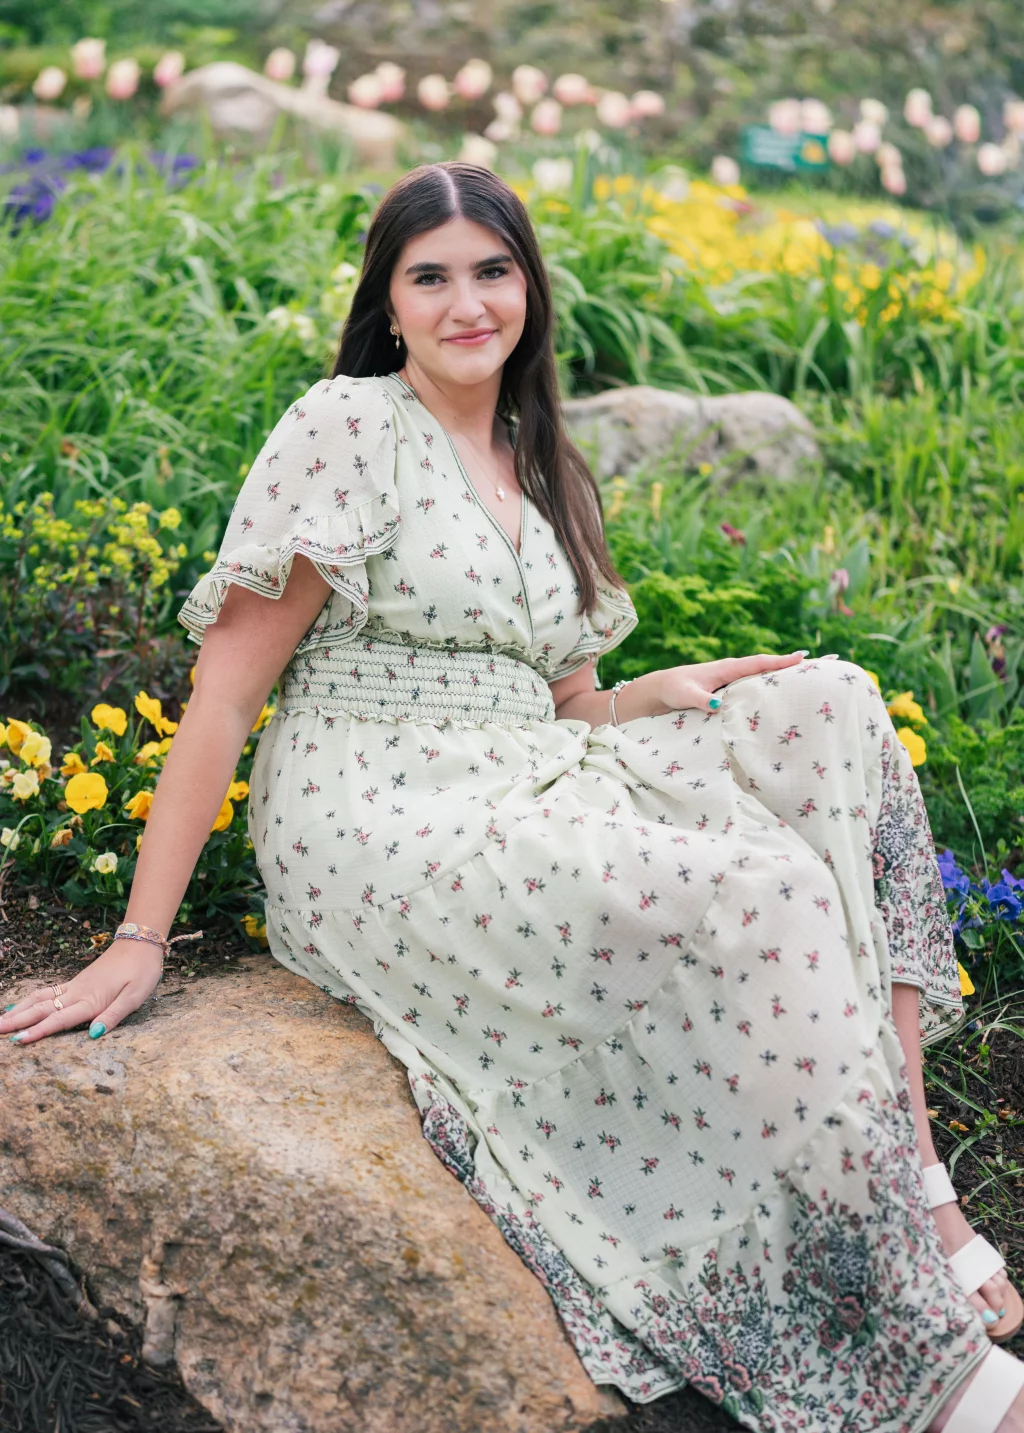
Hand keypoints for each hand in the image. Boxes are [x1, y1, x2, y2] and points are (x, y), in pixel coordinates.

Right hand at [1, 939, 163, 1045]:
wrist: (141, 942)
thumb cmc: (142, 971)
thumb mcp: (135, 996)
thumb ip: (114, 1015)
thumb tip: (93, 1034)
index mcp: (91, 1000)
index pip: (60, 1019)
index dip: (38, 1031)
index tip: (17, 1041)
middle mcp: (78, 993)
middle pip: (42, 1009)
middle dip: (18, 1021)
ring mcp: (75, 985)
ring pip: (41, 998)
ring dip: (20, 1010)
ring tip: (1, 1020)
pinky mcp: (77, 981)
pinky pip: (48, 991)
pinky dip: (30, 999)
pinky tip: (20, 1004)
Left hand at [649, 650, 813, 714]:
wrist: (660, 690)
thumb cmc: (672, 690)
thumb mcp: (685, 695)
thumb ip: (699, 699)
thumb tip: (716, 706)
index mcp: (727, 668)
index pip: (759, 663)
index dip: (781, 661)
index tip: (804, 658)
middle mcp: (734, 671)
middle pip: (770, 666)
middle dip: (796, 664)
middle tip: (828, 660)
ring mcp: (734, 680)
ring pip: (766, 676)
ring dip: (789, 675)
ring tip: (818, 675)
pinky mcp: (731, 690)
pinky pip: (758, 686)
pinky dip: (775, 685)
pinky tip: (788, 693)